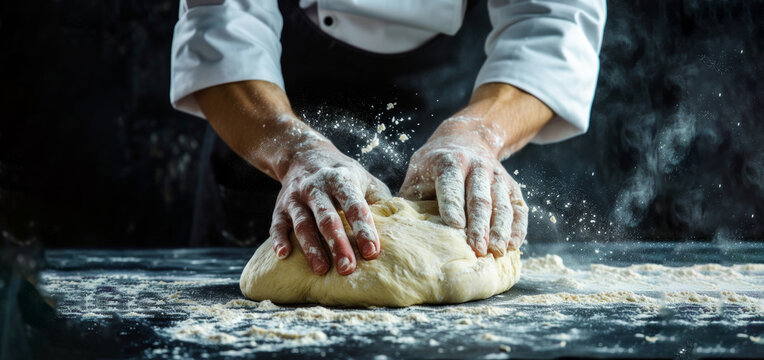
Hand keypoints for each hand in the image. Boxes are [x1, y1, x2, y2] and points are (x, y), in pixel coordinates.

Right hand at [270, 141, 390, 274]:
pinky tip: (283, 255)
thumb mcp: (363, 179)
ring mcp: (296, 197)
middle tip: (348, 269)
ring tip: (322, 270)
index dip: (363, 228)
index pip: (354, 205)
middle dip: (338, 244)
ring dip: (312, 248)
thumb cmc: (342, 175)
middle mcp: (317, 187)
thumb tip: (401, 224)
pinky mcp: (280, 207)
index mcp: (341, 179)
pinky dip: (279, 239)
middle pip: (328, 218)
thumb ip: (378, 200)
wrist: (304, 154)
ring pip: (303, 224)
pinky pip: (277, 224)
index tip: (372, 251)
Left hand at [399, 122, 527, 256]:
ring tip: (496, 252)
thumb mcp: (417, 173)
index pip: (451, 184)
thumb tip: (397, 230)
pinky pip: (518, 208)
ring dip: (500, 230)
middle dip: (479, 225)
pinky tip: (513, 246)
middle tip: (477, 249)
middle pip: (479, 198)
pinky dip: (518, 228)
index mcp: (449, 162)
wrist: (467, 138)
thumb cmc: (433, 165)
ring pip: (501, 205)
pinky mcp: (511, 187)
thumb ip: (410, 199)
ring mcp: (497, 177)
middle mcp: (477, 167)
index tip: (454, 226)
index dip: (452, 205)